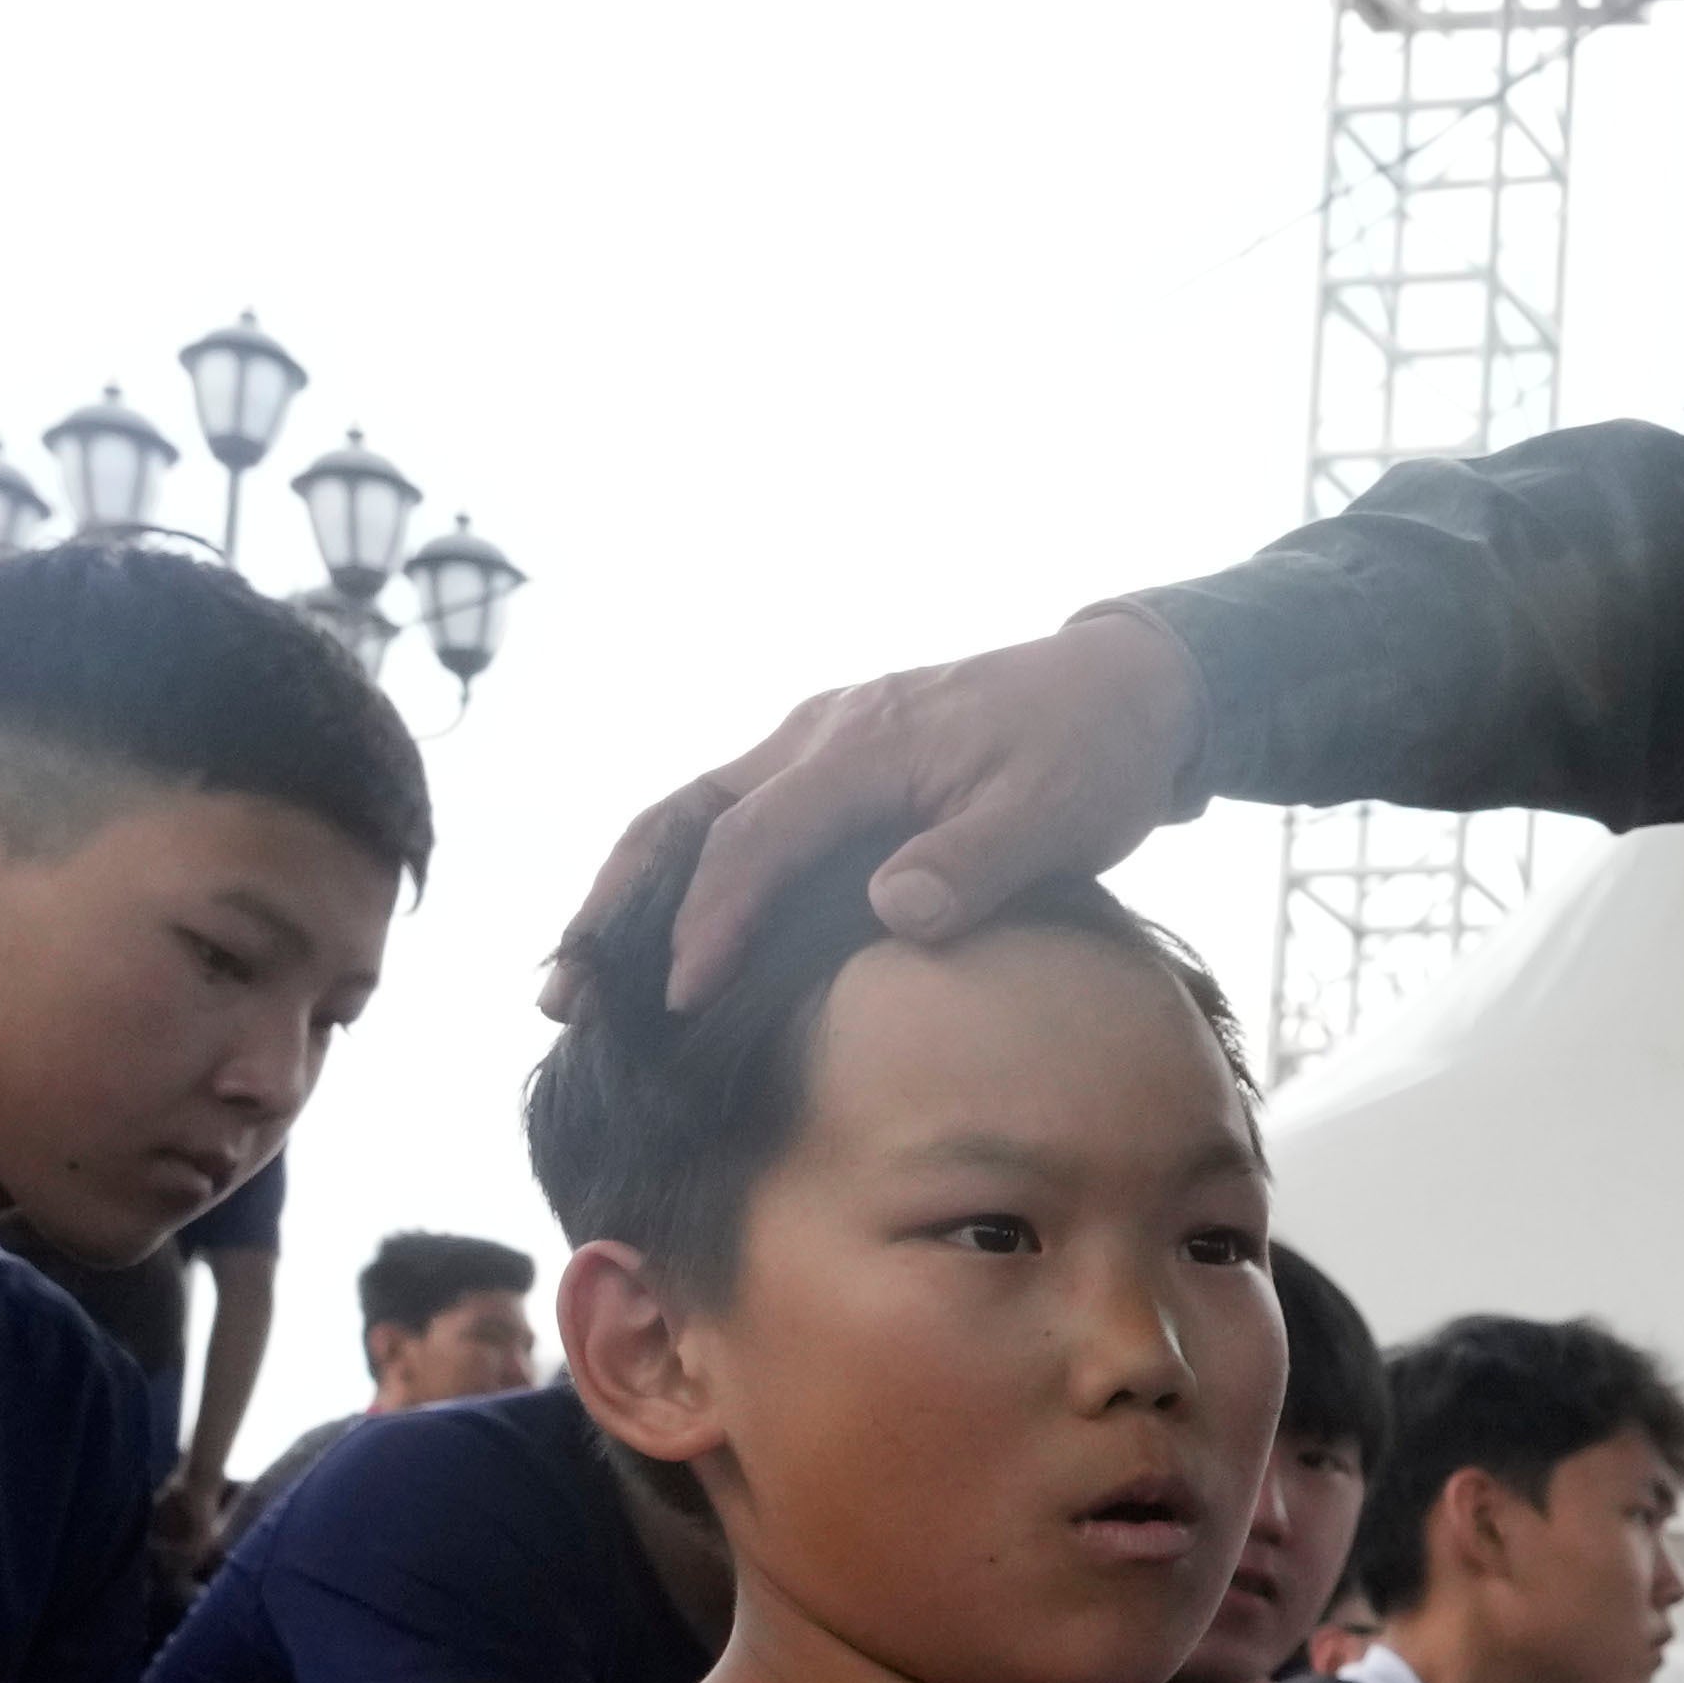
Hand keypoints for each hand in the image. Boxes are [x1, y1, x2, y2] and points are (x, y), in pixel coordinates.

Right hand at [564, 604, 1208, 1029]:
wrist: (1119, 686)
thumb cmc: (1088, 750)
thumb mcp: (1052, 813)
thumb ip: (972, 862)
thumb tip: (891, 910)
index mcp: (861, 745)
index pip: (757, 840)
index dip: (712, 921)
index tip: (681, 997)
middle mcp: (815, 734)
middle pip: (684, 817)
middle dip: (617, 907)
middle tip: (564, 993)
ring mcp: (811, 743)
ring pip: (690, 814)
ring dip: (628, 893)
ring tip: (575, 978)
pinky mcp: (824, 764)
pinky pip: (728, 817)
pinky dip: (679, 875)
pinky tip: (651, 941)